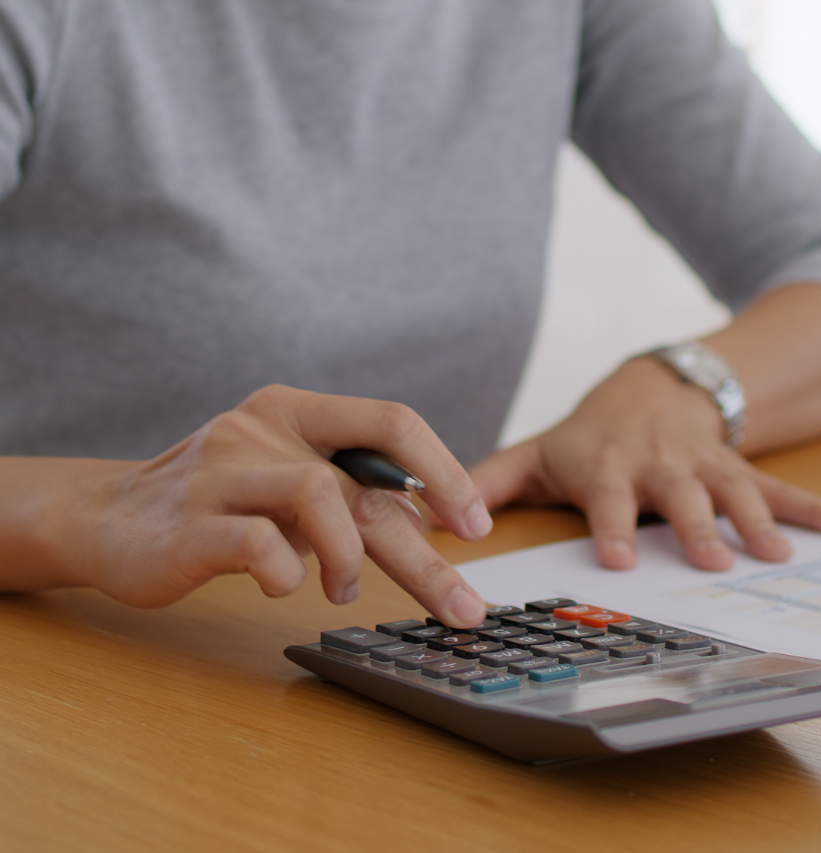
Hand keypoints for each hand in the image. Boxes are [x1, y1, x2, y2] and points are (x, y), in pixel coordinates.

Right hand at [2, 386, 490, 625]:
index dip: (443, 470)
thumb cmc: (218, 501)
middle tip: (462, 607)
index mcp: (295, 411)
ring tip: (341, 593)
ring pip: (317, 496)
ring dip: (349, 560)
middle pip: (367, 484)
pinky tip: (283, 586)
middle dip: (424, 555)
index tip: (475, 525)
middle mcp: (261, 429)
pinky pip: (257, 543)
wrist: (108, 517)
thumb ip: (348, 492)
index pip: (390, 421)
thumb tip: (429, 527)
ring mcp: (221, 471)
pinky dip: (286, 573)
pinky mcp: (188, 523)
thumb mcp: (287, 478)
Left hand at [469, 358, 820, 570]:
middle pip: (677, 496)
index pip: (605, 498)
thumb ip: (487, 484)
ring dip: (755, 519)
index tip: (615, 558)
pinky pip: (772, 484)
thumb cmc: (585, 436)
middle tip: (711, 560)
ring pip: (730, 489)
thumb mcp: (535, 454)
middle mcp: (656, 465)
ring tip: (775, 554)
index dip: (610, 526)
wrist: (648, 391)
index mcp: (605, 467)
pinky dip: (807, 508)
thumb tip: (432, 520)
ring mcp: (699, 465)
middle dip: (695, 525)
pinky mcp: (732, 466)